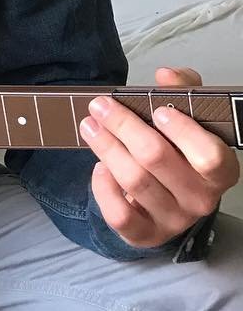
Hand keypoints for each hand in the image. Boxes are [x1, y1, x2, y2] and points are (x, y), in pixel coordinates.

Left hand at [81, 66, 239, 247]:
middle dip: (123, 126)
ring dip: (106, 148)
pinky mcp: (145, 235)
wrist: (166, 196)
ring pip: (134, 181)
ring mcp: (173, 220)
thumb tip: (166, 75)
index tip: (157, 110)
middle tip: (100, 106)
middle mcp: (201, 199)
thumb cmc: (178, 150)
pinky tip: (99, 166)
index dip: (183, 132)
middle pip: (157, 159)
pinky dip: (103, 187)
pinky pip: (119, 214)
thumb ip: (182, 90)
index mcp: (220, 171)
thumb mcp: (186, 117)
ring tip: (89, 125)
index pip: (209, 155)